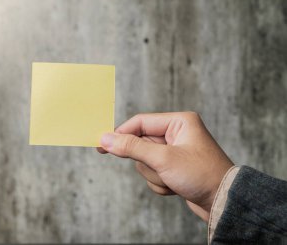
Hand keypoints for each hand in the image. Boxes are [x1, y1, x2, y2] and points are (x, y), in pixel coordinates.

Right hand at [97, 112, 233, 221]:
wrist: (224, 202)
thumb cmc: (200, 174)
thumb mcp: (163, 159)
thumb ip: (132, 147)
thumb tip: (106, 139)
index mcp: (178, 122)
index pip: (140, 122)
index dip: (120, 133)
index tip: (101, 144)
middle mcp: (176, 134)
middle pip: (141, 144)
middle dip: (148, 162)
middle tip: (159, 169)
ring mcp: (174, 152)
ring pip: (145, 161)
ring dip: (155, 175)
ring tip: (174, 180)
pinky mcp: (174, 168)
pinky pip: (153, 173)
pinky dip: (160, 183)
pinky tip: (176, 187)